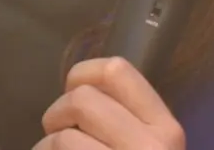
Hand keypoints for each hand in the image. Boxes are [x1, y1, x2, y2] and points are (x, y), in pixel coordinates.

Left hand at [33, 57, 184, 149]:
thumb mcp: (152, 145)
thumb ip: (132, 121)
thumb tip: (83, 92)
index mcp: (165, 126)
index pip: (118, 71)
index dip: (84, 72)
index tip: (75, 90)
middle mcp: (150, 145)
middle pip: (83, 99)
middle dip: (57, 112)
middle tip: (56, 129)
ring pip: (62, 136)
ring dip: (47, 144)